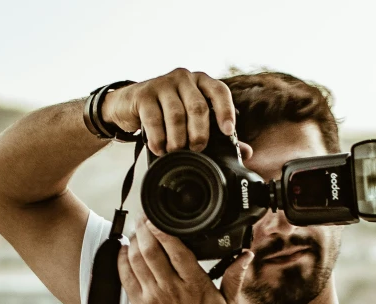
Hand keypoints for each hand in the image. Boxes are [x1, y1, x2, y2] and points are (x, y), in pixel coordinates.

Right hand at [101, 68, 237, 156]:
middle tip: (197, 149)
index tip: (228, 132)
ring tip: (176, 152)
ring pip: (176, 114)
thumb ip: (218, 134)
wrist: (130, 104)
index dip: (225, 112)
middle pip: (197, 107)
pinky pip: (154, 119)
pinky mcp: (144, 93)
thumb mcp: (193, 121)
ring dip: (178, 139)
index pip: (219, 92)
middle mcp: (184, 78)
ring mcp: (163, 83)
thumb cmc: (167, 113)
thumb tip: (246, 152)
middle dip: (199, 133)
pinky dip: (158, 138)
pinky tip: (159, 148)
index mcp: (202, 82)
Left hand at [118, 215, 253, 303]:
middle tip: (143, 219)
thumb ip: (235, 276)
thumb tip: (246, 255)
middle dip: (144, 230)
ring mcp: (153, 298)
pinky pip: (126, 278)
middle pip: (151, 250)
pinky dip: (122, 261)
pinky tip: (124, 252)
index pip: (176, 249)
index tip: (158, 219)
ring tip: (135, 232)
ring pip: (136, 261)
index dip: (163, 230)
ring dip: (133, 243)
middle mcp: (172, 289)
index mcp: (195, 285)